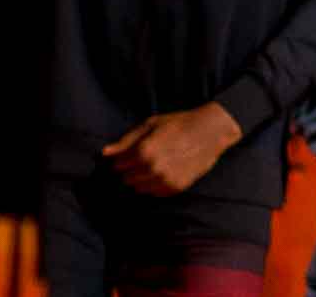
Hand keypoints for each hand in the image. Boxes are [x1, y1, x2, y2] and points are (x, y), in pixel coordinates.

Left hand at [101, 102, 241, 195]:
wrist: (211, 131)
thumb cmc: (180, 123)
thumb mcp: (151, 125)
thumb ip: (126, 141)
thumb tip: (104, 153)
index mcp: (144, 151)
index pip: (117, 165)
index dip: (121, 158)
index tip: (129, 153)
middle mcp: (153, 169)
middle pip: (126, 178)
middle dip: (131, 169)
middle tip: (144, 157)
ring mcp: (165, 180)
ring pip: (139, 187)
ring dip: (142, 178)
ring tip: (154, 164)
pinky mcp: (176, 188)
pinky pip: (154, 192)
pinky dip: (155, 184)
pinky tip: (164, 170)